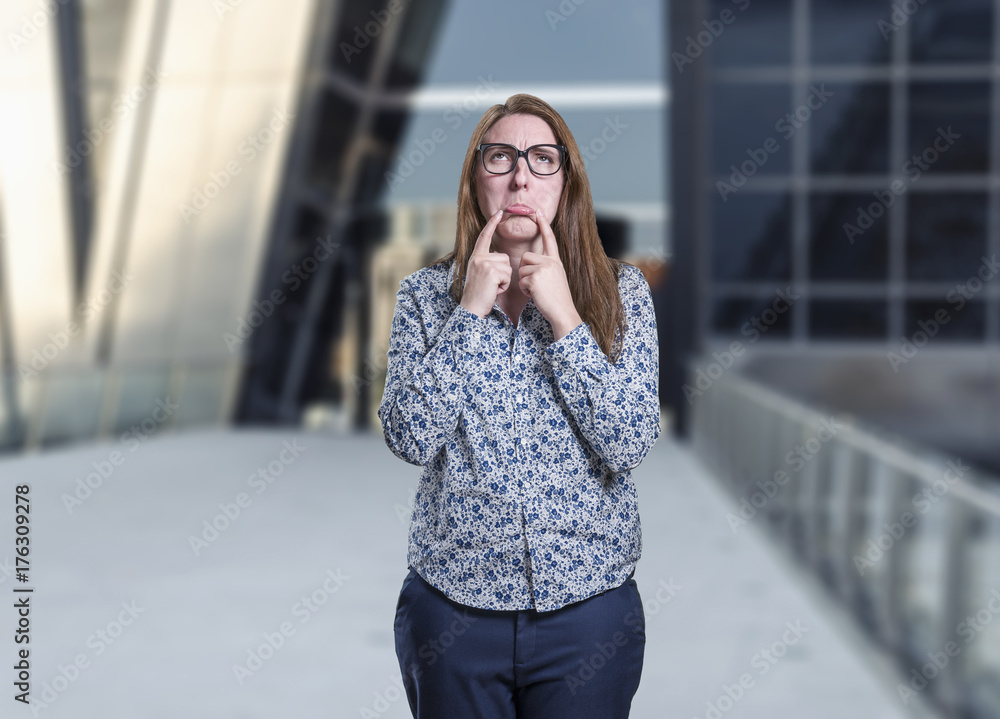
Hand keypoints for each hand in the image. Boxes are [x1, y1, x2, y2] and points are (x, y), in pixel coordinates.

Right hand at [460, 210, 511, 317]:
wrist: (471, 307)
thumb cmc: (479, 294)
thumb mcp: (480, 274)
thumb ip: (488, 262)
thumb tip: (499, 255)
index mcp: (475, 257)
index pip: (484, 236)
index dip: (492, 224)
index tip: (499, 212)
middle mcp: (478, 257)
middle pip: (504, 257)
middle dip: (503, 272)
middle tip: (491, 284)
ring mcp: (484, 263)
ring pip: (507, 266)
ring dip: (504, 279)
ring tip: (493, 287)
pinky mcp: (491, 271)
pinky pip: (508, 275)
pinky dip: (504, 285)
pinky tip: (494, 290)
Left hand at [518, 210, 582, 338]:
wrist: (563, 312)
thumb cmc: (557, 299)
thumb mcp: (556, 277)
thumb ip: (546, 267)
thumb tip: (530, 263)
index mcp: (556, 261)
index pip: (549, 239)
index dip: (543, 224)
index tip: (537, 211)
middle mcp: (551, 262)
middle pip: (526, 257)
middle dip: (525, 271)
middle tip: (535, 284)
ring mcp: (544, 269)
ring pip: (521, 269)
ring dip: (524, 282)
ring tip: (537, 291)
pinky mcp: (536, 278)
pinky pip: (521, 280)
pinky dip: (525, 290)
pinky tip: (535, 295)